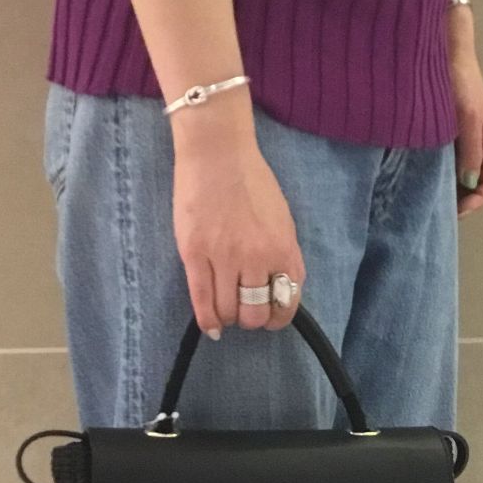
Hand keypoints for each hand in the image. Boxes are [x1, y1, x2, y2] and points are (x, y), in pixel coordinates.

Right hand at [171, 94, 304, 335]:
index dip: (279, 317)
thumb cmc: (251, 181)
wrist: (218, 154)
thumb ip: (282, 253)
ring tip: (226, 310)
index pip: (287, 301)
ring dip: (229, 317)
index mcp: (283, 249)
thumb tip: (277, 287)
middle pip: (256, 312)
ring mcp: (224, 257)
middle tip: (245, 312)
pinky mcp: (195, 254)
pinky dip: (208, 320)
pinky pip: (202, 300)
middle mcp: (257, 258)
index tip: (271, 317)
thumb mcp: (281, 219)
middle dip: (252, 319)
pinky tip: (211, 327)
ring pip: (229, 310)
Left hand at [448, 16, 482, 218]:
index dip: (479, 199)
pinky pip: (443, 163)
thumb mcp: (468, 118)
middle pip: (476, 183)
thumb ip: (471, 151)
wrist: (442, 52)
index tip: (458, 209)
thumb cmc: (461, 81)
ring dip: (448, 189)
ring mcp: (461, 142)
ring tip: (429, 199)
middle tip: (440, 210)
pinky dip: (436, 175)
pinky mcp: (443, 136)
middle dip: (463, 199)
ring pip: (459, 175)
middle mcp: (479, 145)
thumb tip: (469, 184)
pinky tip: (421, 181)